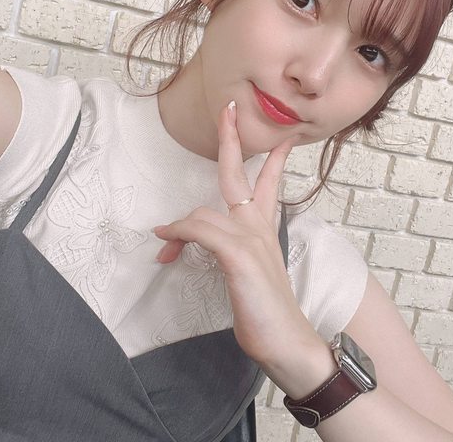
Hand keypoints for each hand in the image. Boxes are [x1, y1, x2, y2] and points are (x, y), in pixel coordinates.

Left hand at [154, 101, 327, 379]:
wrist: (289, 342)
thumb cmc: (267, 309)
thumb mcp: (245, 274)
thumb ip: (223, 249)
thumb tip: (183, 238)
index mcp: (263, 227)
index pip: (266, 181)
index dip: (270, 157)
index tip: (277, 136)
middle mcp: (258, 226)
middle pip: (240, 174)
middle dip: (233, 139)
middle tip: (229, 109)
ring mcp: (250, 238)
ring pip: (205, 211)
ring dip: (179, 226)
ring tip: (163, 242)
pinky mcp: (239, 254)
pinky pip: (200, 230)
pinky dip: (179, 233)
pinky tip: (166, 242)